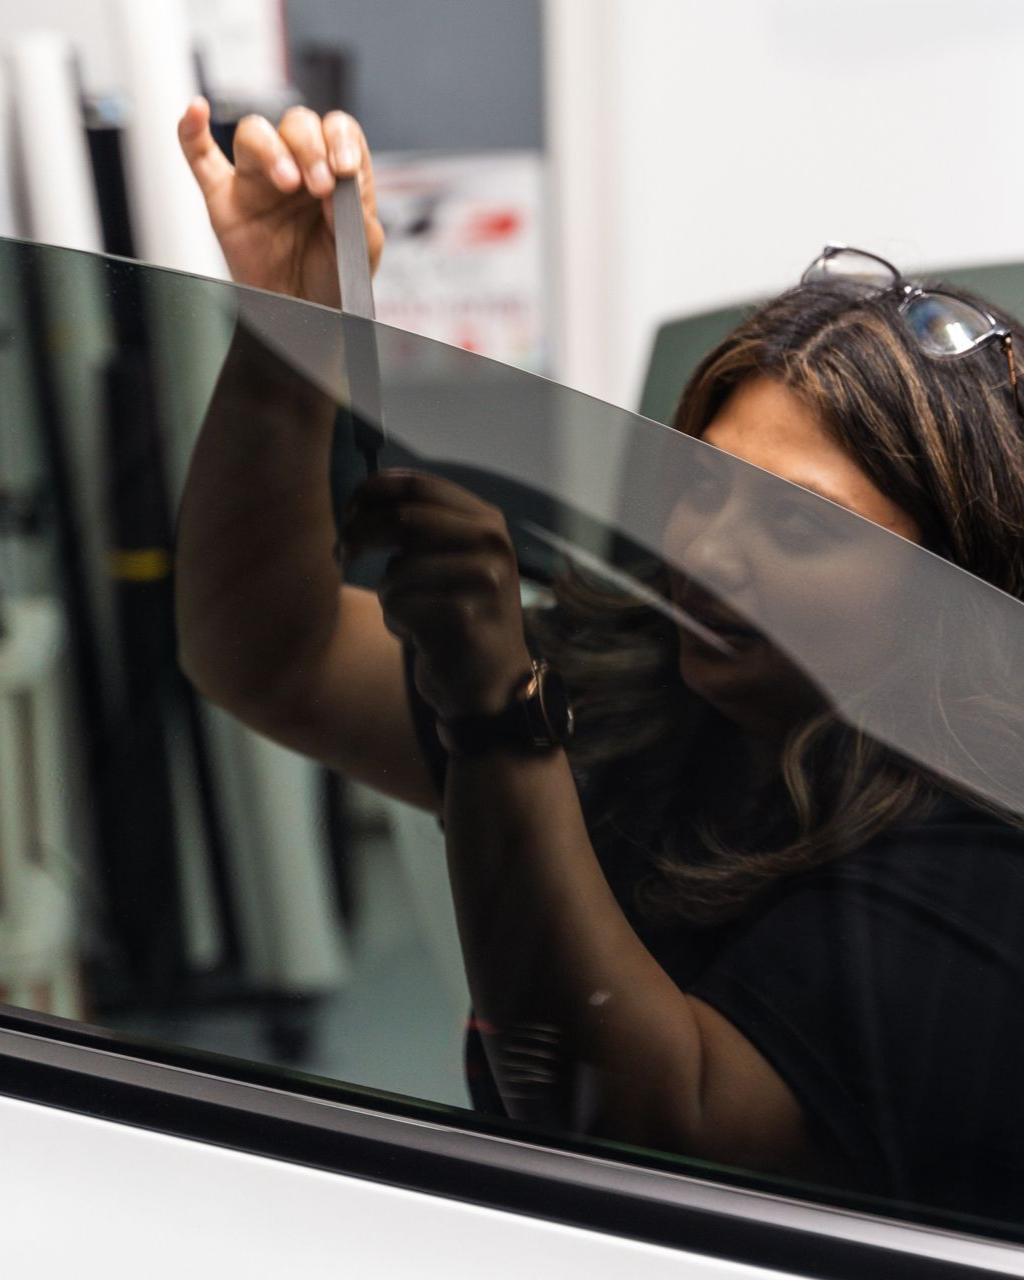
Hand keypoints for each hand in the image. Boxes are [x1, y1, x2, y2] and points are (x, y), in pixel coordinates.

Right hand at [178, 96, 383, 306]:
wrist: (306, 319)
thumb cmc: (334, 282)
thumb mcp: (362, 249)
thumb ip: (356, 212)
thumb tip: (338, 181)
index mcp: (333, 174)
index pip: (337, 129)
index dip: (340, 138)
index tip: (345, 168)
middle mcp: (296, 169)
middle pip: (296, 124)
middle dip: (309, 147)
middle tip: (319, 186)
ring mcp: (257, 183)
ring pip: (254, 134)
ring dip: (272, 149)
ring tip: (288, 183)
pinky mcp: (224, 202)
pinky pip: (200, 158)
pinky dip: (191, 132)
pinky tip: (196, 111)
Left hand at [341, 471, 532, 720]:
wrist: (488, 682)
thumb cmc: (454, 613)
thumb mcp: (447, 557)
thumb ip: (417, 525)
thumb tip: (359, 501)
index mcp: (486, 520)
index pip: (417, 484)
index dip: (372, 492)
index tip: (348, 511)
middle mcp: (491, 543)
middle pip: (402, 519)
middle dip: (359, 535)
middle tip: (340, 555)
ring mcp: (484, 580)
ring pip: (397, 569)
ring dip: (387, 595)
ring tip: (410, 615)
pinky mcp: (466, 618)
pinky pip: (399, 606)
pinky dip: (396, 623)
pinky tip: (419, 637)